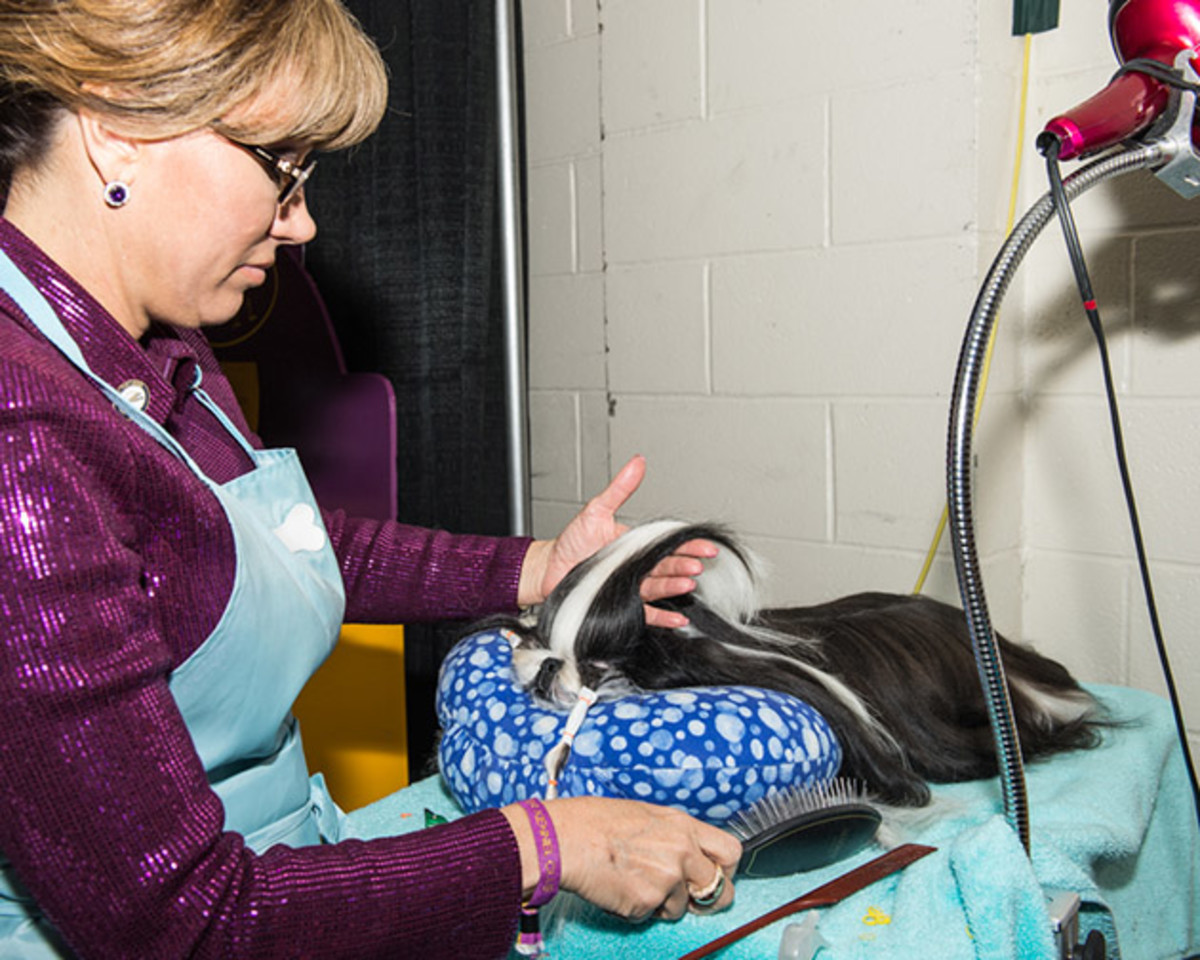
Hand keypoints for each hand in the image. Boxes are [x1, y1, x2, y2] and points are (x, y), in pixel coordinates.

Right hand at [503, 797, 740, 920]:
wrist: (565, 838)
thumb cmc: (595, 822)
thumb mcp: (645, 815)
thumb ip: (674, 835)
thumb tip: (689, 854)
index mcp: (683, 825)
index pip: (730, 851)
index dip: (725, 869)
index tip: (715, 876)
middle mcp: (682, 851)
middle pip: (721, 889)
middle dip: (708, 900)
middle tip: (689, 898)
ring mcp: (667, 879)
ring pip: (682, 908)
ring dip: (663, 903)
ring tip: (633, 881)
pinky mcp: (647, 903)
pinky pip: (652, 915)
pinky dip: (637, 909)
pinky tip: (619, 888)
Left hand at [517, 455, 717, 626]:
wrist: (549, 570)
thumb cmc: (571, 542)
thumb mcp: (596, 510)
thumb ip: (619, 488)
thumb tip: (637, 462)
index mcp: (636, 544)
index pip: (667, 542)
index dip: (688, 544)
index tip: (705, 545)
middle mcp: (637, 566)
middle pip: (666, 565)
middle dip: (683, 565)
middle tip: (697, 565)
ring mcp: (631, 586)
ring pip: (658, 587)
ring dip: (674, 587)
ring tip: (688, 585)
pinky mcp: (621, 605)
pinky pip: (645, 613)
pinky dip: (662, 617)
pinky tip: (677, 618)